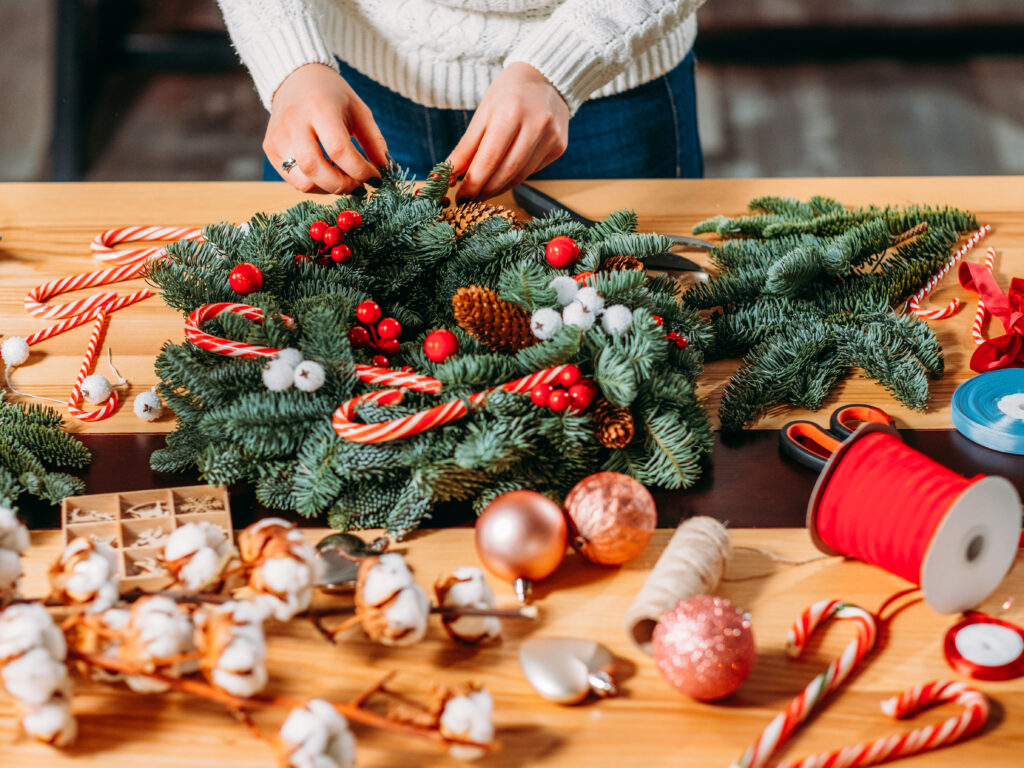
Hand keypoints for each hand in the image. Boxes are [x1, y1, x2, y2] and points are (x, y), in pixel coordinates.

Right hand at [265, 63, 388, 193]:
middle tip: (359, 184)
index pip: (339, 150)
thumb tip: (386, 172)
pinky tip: (327, 174)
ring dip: (328, 189)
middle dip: (343, 185)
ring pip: (302, 181)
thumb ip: (374, 142)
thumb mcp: (359, 111)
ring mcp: (278, 137)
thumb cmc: (333, 97)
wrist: (296, 79)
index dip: (360, 171)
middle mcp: (293, 122)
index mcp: (319, 107)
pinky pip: (292, 180)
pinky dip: (314, 184)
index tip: (375, 177)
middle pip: (315, 169)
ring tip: (343, 179)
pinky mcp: (270, 148)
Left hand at [449, 63, 568, 200]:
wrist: (545, 77)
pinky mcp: (559, 147)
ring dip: (499, 187)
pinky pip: (532, 170)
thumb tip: (448, 177)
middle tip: (470, 200)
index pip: (488, 160)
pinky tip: (505, 174)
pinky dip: (515, 177)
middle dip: (485, 190)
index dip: (473, 183)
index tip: (461, 197)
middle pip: (506, 172)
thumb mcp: (482, 114)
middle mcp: (535, 125)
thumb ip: (466, 148)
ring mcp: (551, 138)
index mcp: (511, 113)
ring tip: (484, 190)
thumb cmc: (508, 94)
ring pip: (520, 176)